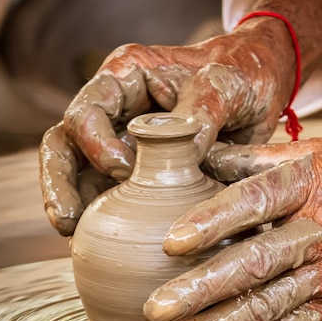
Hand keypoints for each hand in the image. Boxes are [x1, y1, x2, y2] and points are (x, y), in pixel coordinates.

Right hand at [39, 21, 294, 235]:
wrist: (260, 90)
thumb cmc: (241, 76)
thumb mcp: (228, 85)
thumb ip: (203, 110)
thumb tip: (180, 153)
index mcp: (127, 76)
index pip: (88, 109)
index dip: (96, 142)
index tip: (124, 170)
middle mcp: (116, 110)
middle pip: (66, 144)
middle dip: (60, 183)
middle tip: (66, 222)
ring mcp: (124, 142)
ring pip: (81, 174)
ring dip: (76, 206)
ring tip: (75, 241)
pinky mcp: (140, 172)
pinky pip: (114, 195)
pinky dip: (106, 218)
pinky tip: (105, 245)